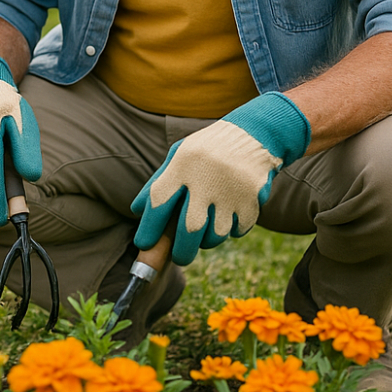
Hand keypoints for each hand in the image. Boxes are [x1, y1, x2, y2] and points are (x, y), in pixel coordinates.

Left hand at [131, 92, 310, 265]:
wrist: (254, 132)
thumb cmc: (207, 149)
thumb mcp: (179, 154)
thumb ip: (159, 181)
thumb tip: (138, 211)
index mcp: (183, 164)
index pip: (159, 202)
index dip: (149, 228)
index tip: (144, 244)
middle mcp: (206, 178)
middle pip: (189, 229)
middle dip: (181, 251)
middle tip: (179, 258)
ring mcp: (231, 189)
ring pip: (215, 234)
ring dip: (208, 240)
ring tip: (206, 231)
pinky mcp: (252, 198)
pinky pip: (237, 230)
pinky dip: (232, 231)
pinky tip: (228, 218)